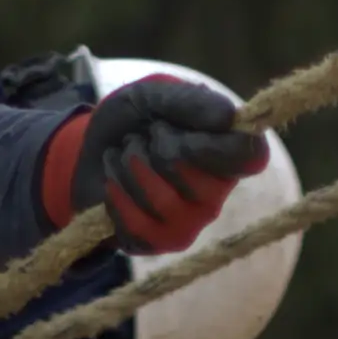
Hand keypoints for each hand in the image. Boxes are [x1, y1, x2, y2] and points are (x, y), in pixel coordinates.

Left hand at [38, 73, 271, 255]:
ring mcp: (188, 224)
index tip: (178, 129)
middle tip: (147, 136)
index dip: (215, 145)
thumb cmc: (133, 120)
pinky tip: (113, 180)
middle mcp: (215, 194)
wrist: (86, 150)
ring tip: (124, 155)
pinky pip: (136, 224)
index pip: (251, 157)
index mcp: (227, 153)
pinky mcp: (157, 243)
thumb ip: (191, 101)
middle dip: (157, 148)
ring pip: (163, 202)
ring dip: (130, 167)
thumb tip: (230, 117)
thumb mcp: (154, 95)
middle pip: (197, 178)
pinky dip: (114, 193)